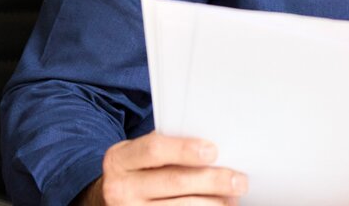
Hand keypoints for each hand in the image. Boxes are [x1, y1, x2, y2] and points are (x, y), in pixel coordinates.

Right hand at [75, 132, 248, 205]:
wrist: (110, 200)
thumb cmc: (137, 171)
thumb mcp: (139, 155)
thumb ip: (166, 149)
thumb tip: (213, 151)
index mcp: (120, 159)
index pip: (154, 150)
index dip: (185, 149)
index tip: (213, 151)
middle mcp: (120, 188)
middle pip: (174, 181)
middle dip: (211, 180)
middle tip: (238, 180)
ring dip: (212, 203)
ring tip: (232, 198)